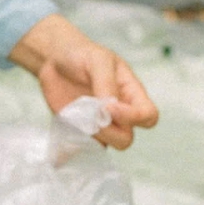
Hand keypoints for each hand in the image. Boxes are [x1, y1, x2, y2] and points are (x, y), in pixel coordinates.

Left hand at [9, 14, 157, 149]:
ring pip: (104, 145)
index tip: (109, 106)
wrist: (55, 60)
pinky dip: (71, 149)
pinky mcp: (77, 129)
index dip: (133, 117)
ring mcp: (98, 124)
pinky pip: (80, 147)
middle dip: (109, 132)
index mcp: (131, 94)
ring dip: (90, 138)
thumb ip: (106, 84)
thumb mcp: (98, 61)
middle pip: (126, 138)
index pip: (148, 116)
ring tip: (75, 119)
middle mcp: (118, 114)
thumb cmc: (83, 55)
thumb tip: (108, 108)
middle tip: (90, 117)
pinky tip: (60, 148)